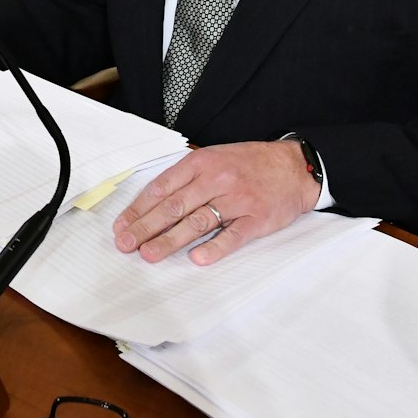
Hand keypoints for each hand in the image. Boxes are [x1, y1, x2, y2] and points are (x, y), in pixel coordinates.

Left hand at [112, 141, 319, 265]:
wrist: (296, 167)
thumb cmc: (248, 164)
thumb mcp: (214, 158)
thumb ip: (185, 177)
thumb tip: (152, 203)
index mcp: (200, 162)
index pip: (161, 188)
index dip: (138, 209)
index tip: (121, 226)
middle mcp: (216, 179)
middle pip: (173, 206)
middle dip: (145, 227)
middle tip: (125, 244)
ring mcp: (237, 200)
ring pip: (197, 222)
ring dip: (170, 240)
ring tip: (149, 254)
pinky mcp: (257, 219)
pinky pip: (233, 236)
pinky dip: (215, 248)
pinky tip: (196, 259)